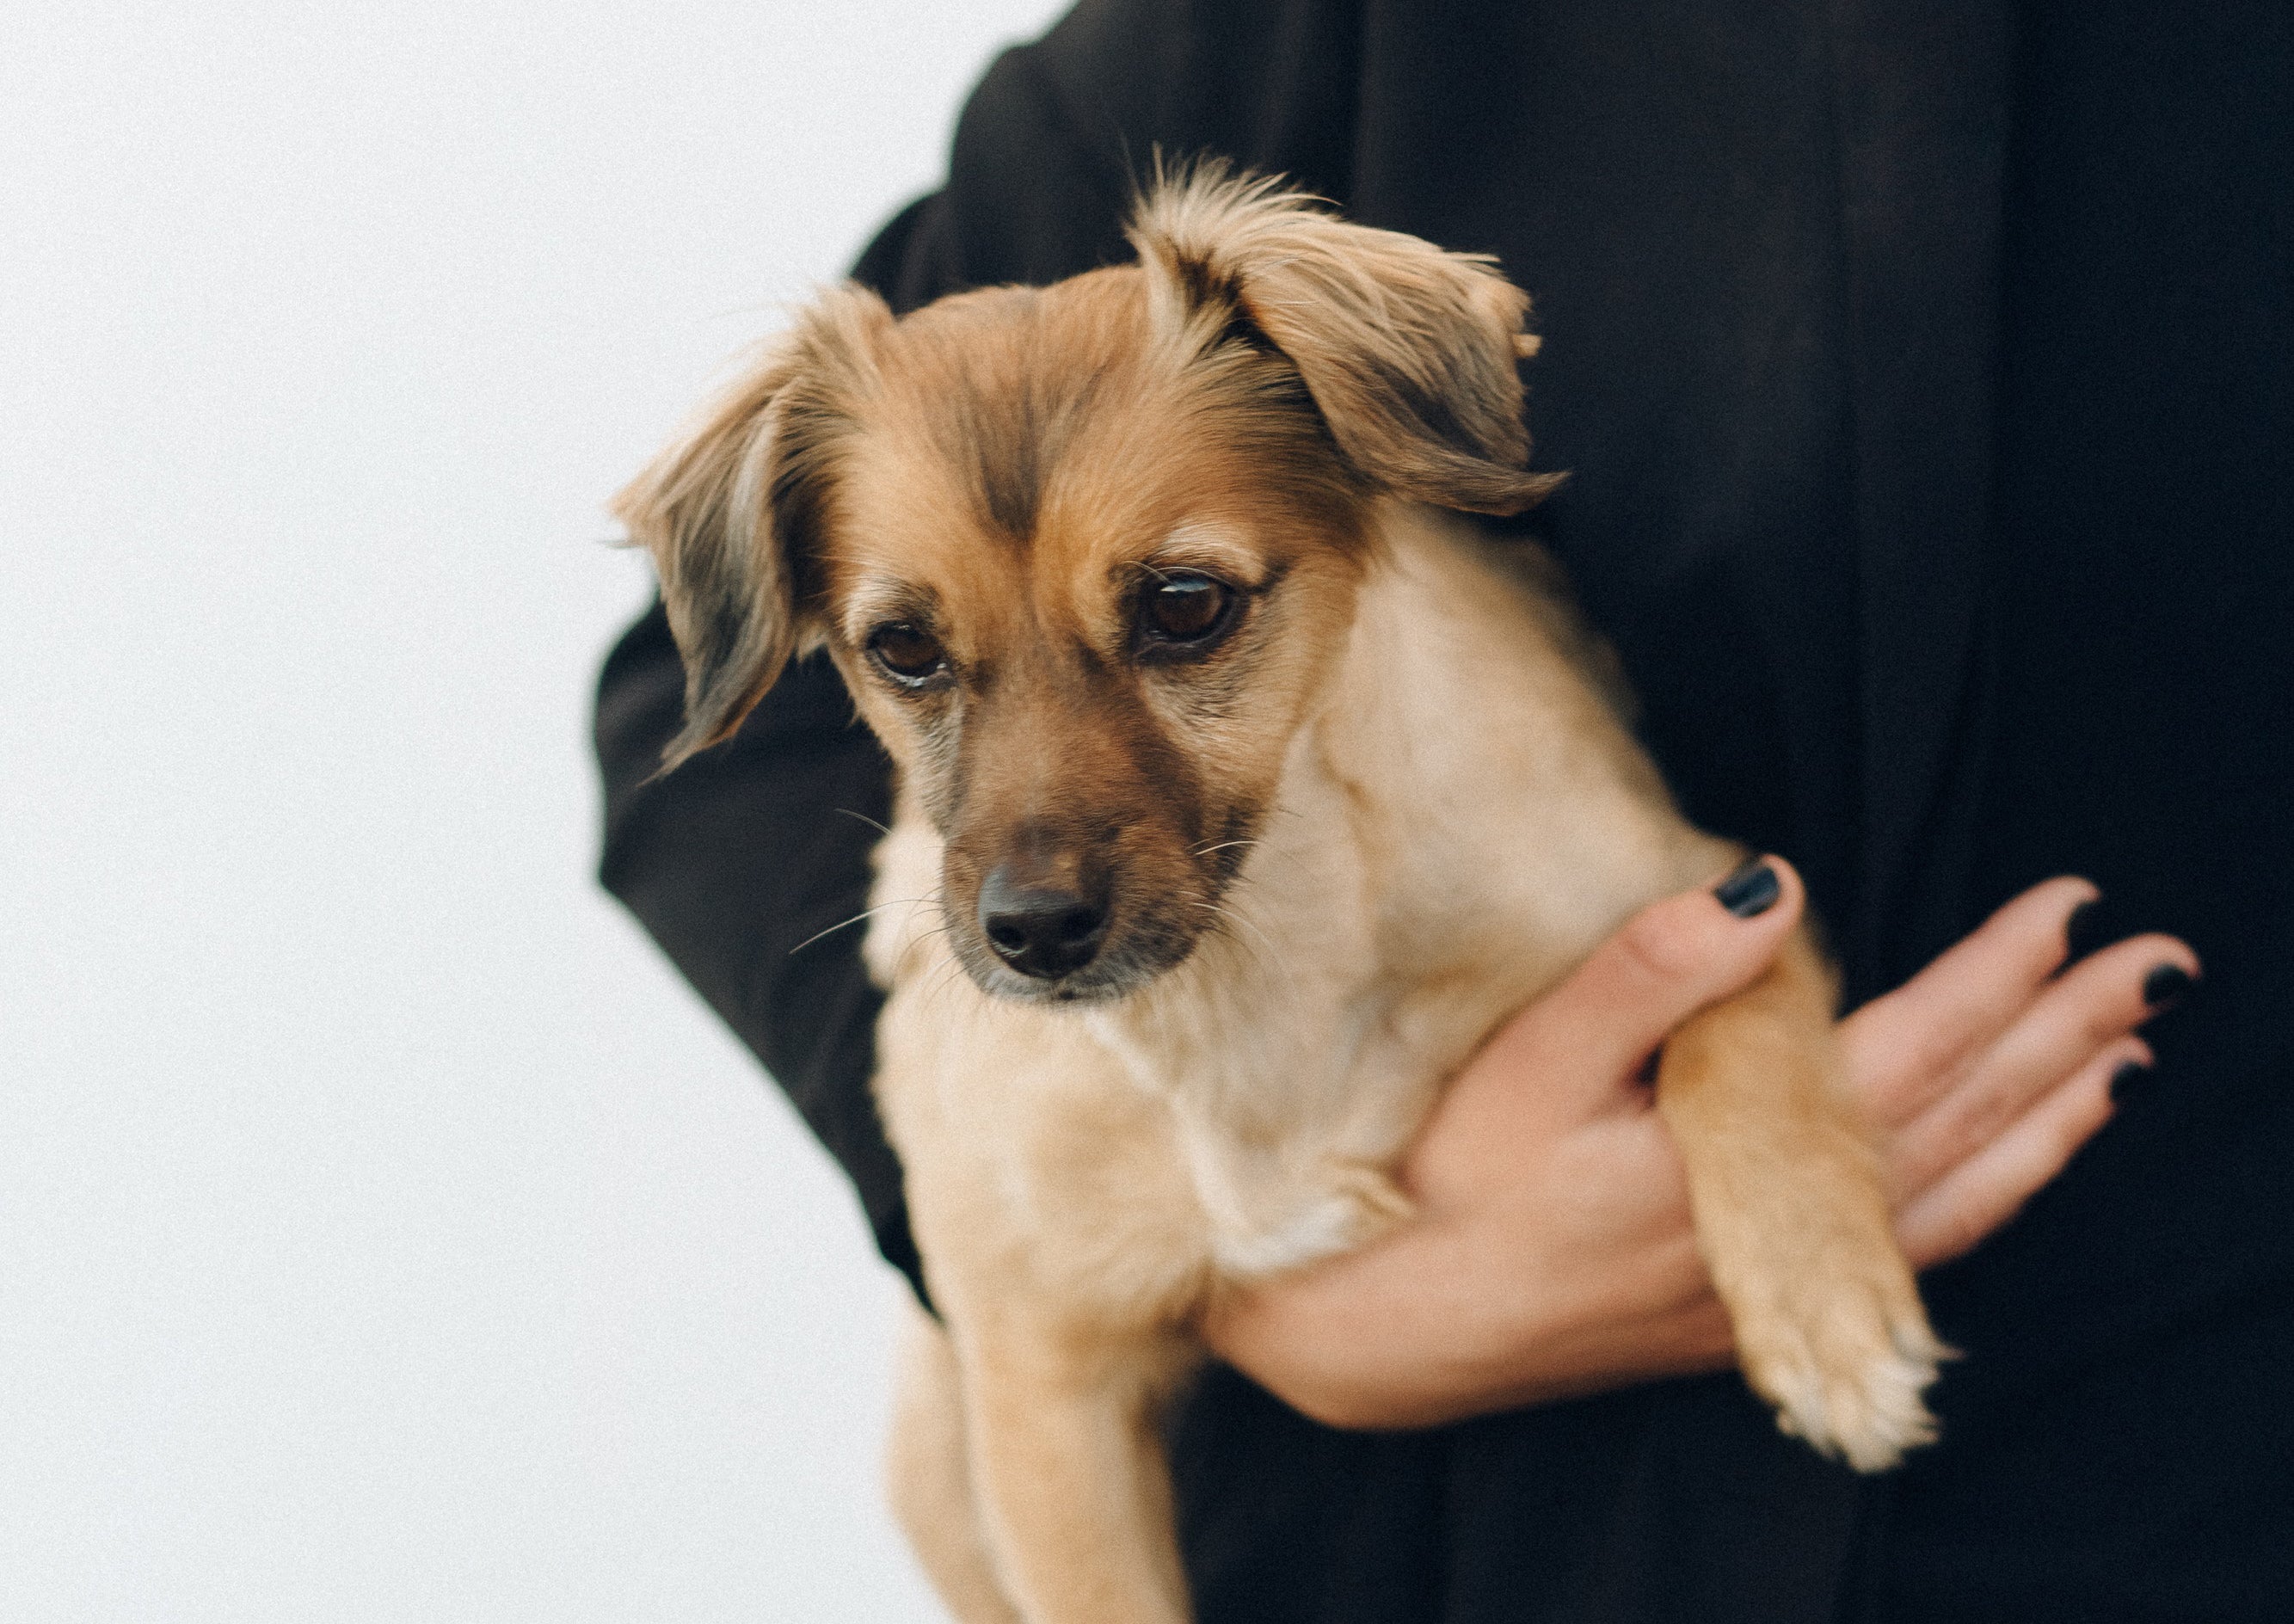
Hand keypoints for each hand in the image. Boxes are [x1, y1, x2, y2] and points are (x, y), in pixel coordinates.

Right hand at [1201, 863, 2197, 1430]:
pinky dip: (1990, 1203)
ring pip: (1959, 1199)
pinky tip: (2015, 1171)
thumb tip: (1771, 887)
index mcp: (1732, 1157)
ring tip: (2120, 1061)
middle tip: (2151, 966)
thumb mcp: (1527, 1066)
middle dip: (2063, 1038)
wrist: (1402, 1333)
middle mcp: (1781, 1232)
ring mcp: (1781, 1286)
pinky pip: (1917, 1259)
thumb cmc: (1451, 1190)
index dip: (1997, 977)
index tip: (2071, 906)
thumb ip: (1650, 973)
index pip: (1906, 1050)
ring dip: (2049, 1123)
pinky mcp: (1759, 1314)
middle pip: (1961, 1123)